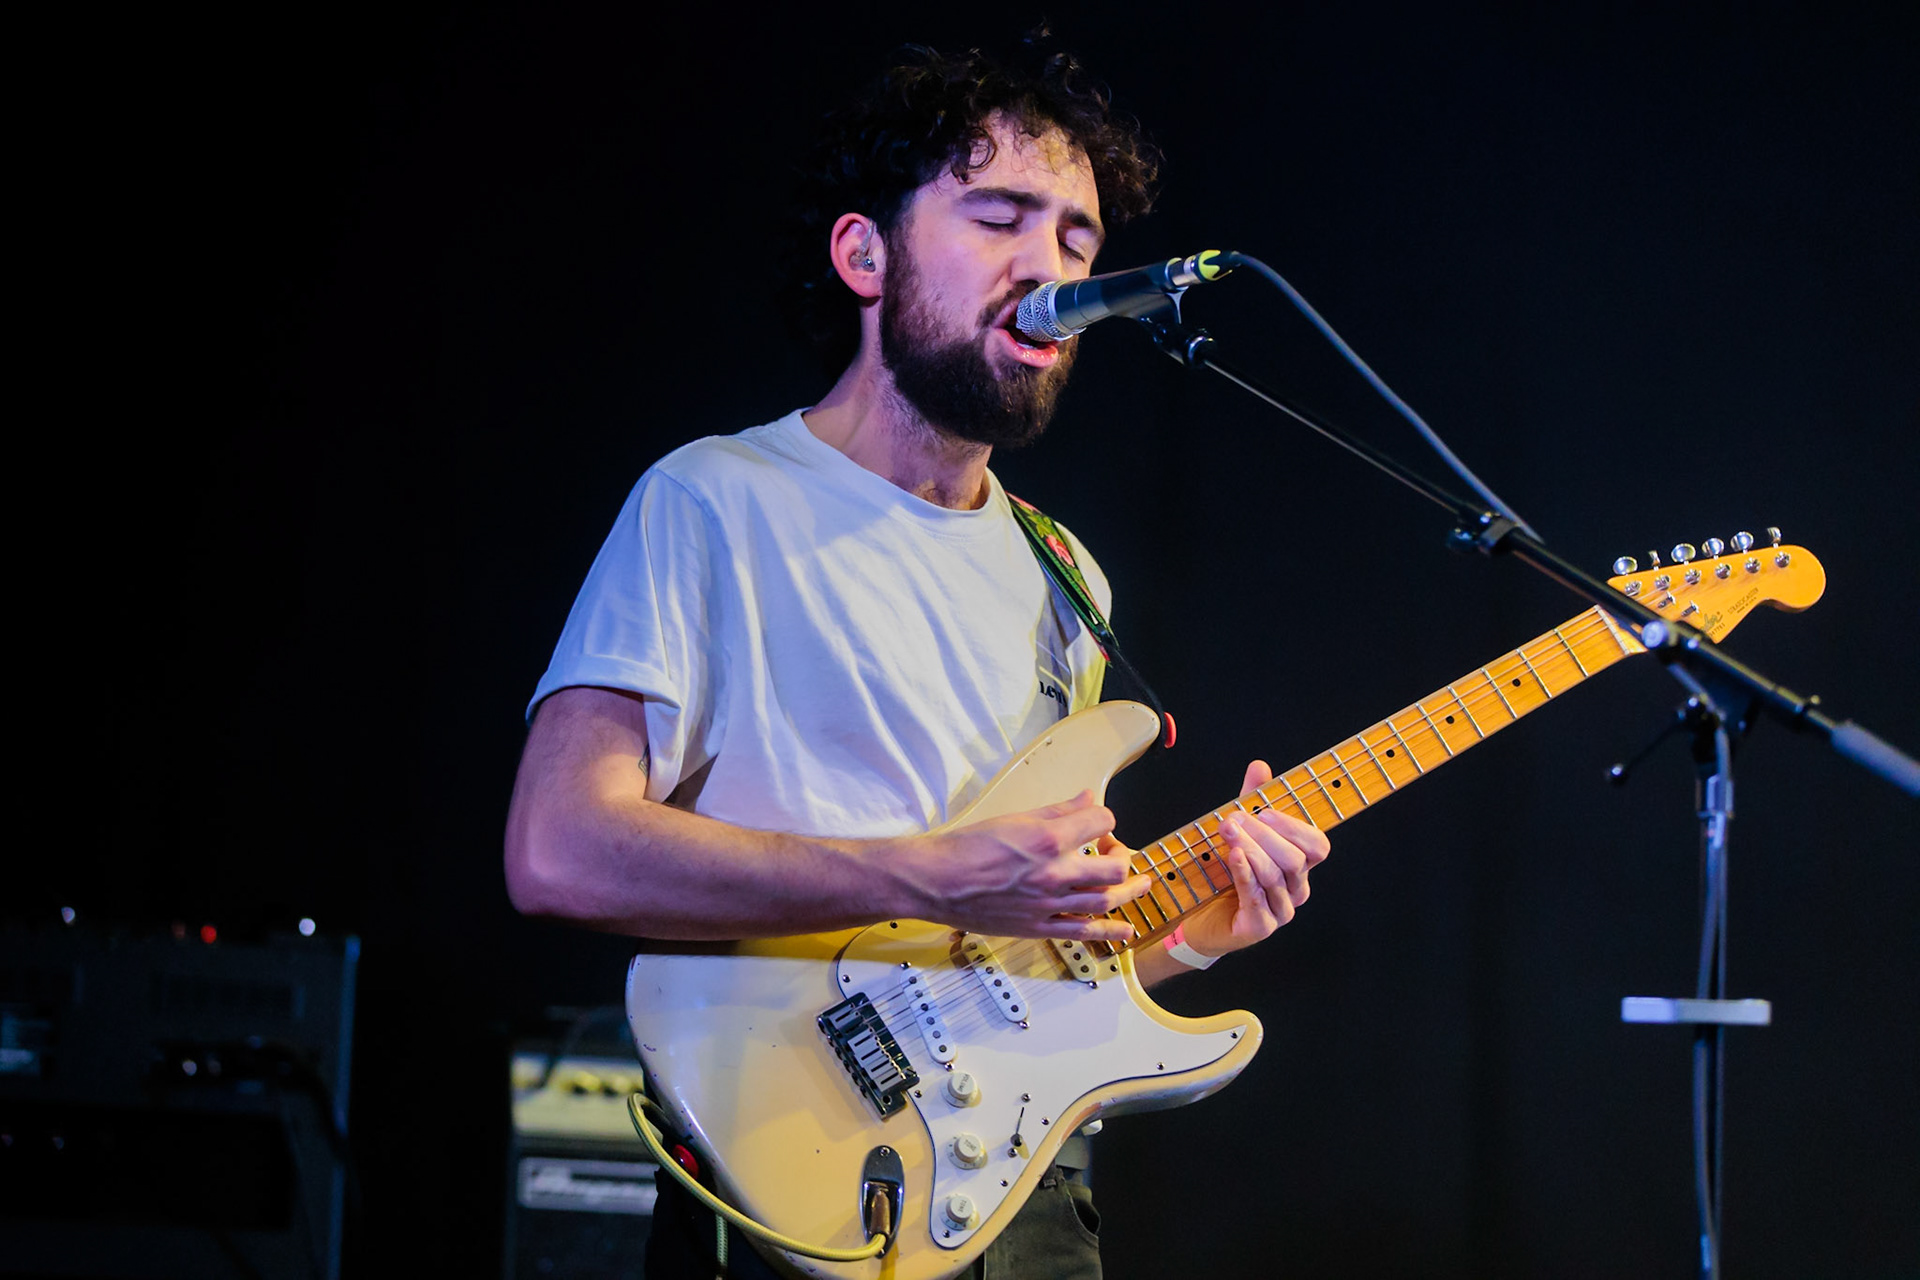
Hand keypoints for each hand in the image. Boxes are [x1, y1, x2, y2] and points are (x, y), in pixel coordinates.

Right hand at [905, 791, 1151, 941]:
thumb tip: (1086, 798)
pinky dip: (1109, 932)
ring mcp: (1048, 904)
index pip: (1100, 821)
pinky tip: (1125, 930)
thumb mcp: (1015, 817)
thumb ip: (1057, 811)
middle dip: (1122, 857)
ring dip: (1129, 892)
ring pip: (1106, 901)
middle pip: (1113, 867)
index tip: (1097, 822)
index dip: (1104, 818)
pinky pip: (1083, 932)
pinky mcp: (1039, 927)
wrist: (938, 881)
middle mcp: (1054, 873)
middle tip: (1116, 853)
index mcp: (1048, 838)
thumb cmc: (967, 847)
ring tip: (1141, 885)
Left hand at [1175, 760, 1330, 959]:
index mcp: (1299, 868)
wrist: (1198, 919)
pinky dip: (1245, 873)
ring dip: (1250, 849)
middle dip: (1265, 835)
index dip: (1295, 827)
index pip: (1318, 846)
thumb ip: (1252, 801)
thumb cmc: (1224, 875)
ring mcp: (1280, 911)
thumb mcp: (1240, 833)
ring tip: (1227, 831)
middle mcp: (1295, 890)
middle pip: (1295, 859)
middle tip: (1234, 819)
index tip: (1266, 811)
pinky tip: (1234, 856)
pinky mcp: (1259, 927)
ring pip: (1275, 876)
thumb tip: (1260, 766)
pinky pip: (1256, 897)